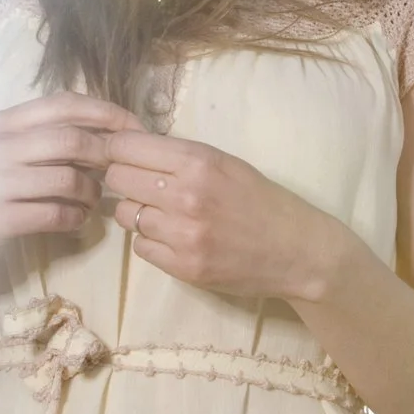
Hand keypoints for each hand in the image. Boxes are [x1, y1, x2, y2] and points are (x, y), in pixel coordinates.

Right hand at [0, 93, 140, 284]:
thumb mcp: (15, 154)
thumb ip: (52, 137)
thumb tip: (113, 129)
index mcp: (2, 122)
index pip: (63, 104)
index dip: (105, 113)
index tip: (134, 128)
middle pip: (69, 140)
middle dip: (104, 155)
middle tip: (118, 171)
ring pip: (66, 178)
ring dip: (91, 191)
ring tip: (93, 199)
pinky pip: (54, 213)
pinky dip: (75, 217)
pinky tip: (76, 219)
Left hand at [102, 131, 355, 301]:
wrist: (297, 250)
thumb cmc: (262, 200)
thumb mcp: (225, 162)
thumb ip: (179, 156)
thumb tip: (129, 148)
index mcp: (198, 162)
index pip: (125, 147)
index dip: (118, 149)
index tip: (123, 154)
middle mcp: (185, 196)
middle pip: (116, 179)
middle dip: (123, 179)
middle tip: (141, 185)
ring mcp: (182, 235)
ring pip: (125, 215)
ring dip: (138, 212)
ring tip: (162, 213)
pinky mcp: (183, 267)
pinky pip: (140, 247)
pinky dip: (151, 241)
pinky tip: (173, 237)